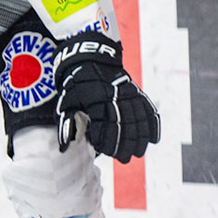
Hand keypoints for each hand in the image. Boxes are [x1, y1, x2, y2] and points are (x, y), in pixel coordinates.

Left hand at [53, 30, 160, 161]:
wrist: (89, 58)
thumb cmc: (75, 85)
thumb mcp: (66, 102)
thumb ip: (66, 125)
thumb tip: (64, 146)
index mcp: (96, 98)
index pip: (105, 124)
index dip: (107, 140)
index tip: (105, 152)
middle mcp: (115, 95)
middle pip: (125, 123)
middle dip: (125, 144)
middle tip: (123, 159)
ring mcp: (128, 92)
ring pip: (139, 118)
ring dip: (140, 138)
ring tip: (138, 153)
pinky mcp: (136, 91)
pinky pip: (148, 108)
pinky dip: (152, 124)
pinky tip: (153, 139)